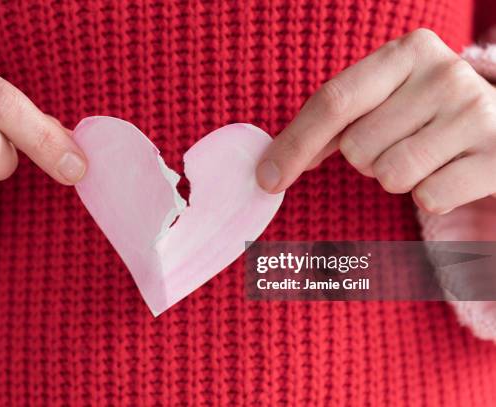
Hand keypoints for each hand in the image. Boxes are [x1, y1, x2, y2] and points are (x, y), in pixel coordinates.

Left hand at [256, 28, 495, 214]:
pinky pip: (427, 199)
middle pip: (357, 147)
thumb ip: (332, 121)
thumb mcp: (383, 97)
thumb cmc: (425, 111)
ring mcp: (477, 113)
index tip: (267, 179)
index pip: (333, 101)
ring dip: (395, 178)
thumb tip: (273, 166)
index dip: (294, 145)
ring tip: (425, 154)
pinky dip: (429, 195)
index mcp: (408, 51)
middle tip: (399, 141)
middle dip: (365, 158)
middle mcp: (446, 73)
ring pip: (390, 175)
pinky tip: (451, 171)